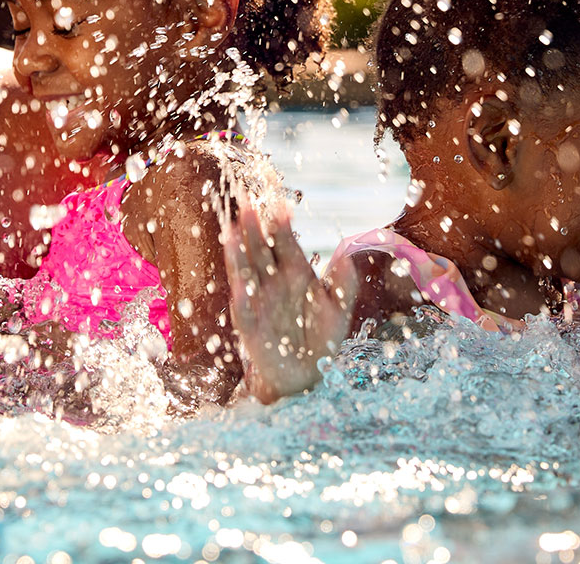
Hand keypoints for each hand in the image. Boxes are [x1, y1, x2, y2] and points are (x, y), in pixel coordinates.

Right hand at [222, 206, 358, 404]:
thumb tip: (347, 254)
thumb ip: (344, 284)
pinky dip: (242, 298)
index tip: (282, 204)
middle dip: (254, 229)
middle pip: (260, 250)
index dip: (282, 224)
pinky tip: (239, 285)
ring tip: (232, 232)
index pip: (285, 242)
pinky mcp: (250, 326)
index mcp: (295, 272)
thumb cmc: (322, 338)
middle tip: (248, 204)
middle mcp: (273, 281)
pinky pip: (244, 309)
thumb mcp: (339, 309)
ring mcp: (259, 301)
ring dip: (239, 254)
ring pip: (246, 272)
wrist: (306, 374)